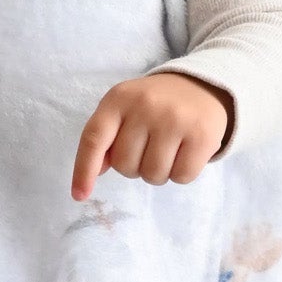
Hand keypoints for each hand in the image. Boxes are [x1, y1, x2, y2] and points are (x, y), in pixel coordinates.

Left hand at [71, 73, 231, 200]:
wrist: (201, 86)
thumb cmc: (154, 105)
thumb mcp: (124, 109)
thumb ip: (106, 137)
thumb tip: (97, 170)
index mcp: (118, 99)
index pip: (94, 138)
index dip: (84, 170)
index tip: (79, 195)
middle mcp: (145, 106)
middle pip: (125, 166)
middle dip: (134, 166)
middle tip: (148, 147)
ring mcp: (175, 119)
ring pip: (152, 175)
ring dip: (157, 173)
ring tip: (167, 150)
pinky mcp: (202, 135)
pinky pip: (182, 176)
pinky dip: (181, 174)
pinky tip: (185, 153)